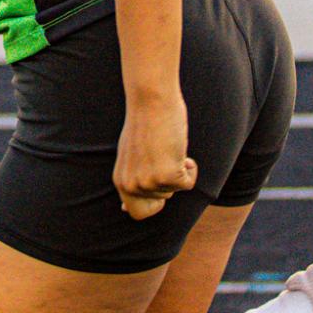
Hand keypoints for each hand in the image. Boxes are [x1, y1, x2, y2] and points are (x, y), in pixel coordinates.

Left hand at [114, 97, 196, 220]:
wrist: (152, 100)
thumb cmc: (145, 123)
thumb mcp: (132, 156)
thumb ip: (131, 181)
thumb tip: (125, 211)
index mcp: (121, 180)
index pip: (137, 212)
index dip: (153, 203)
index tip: (159, 182)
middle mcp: (132, 185)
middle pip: (163, 199)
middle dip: (168, 179)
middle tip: (161, 154)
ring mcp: (150, 182)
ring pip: (175, 189)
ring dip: (178, 169)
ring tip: (167, 146)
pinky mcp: (168, 175)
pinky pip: (189, 182)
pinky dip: (191, 168)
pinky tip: (178, 148)